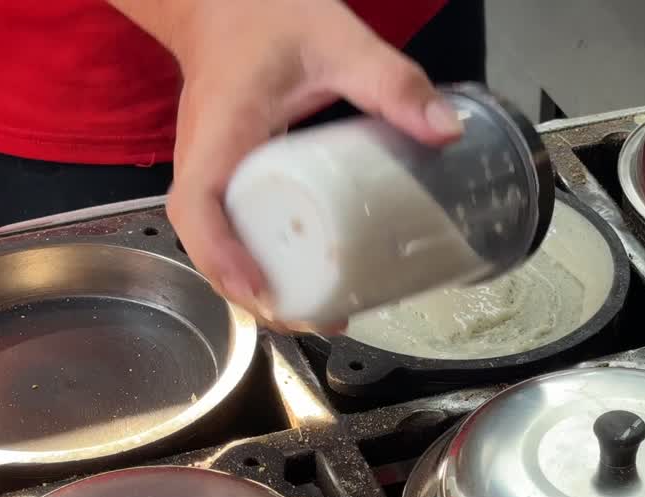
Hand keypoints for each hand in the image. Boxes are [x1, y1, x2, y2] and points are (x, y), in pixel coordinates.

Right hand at [108, 0, 462, 331]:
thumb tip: (446, 132)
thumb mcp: (338, 41)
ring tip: (318, 313)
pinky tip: (305, 277)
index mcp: (219, 132)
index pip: (197, 209)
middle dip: (255, 294)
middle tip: (317, 319)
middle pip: (209, 246)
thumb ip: (392, 82)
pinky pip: (233, 228)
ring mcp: (211, 169)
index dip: (225, 259)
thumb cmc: (267, 14)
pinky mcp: (227, 173)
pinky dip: (262, 261)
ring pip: (219, 244)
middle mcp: (203, 159)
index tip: (266, 291)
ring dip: (260, 286)